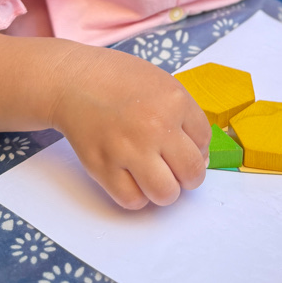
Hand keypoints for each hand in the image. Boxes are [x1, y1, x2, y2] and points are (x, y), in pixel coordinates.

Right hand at [49, 45, 211, 209]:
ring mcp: (128, 149)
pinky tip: (132, 177)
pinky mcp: (103, 167)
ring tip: (155, 176)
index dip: (197, 148)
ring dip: (165, 190)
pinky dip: (136, 195)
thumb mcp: (163, 84)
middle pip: (192, 173)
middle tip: (175, 168)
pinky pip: (133, 201)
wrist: (76, 81)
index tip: (183, 147)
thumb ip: (185, 117)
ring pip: (166, 194)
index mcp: (174, 101)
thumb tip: (201, 159)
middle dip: (188, 176)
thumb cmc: (121, 81)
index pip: (205, 142)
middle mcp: (155, 127)